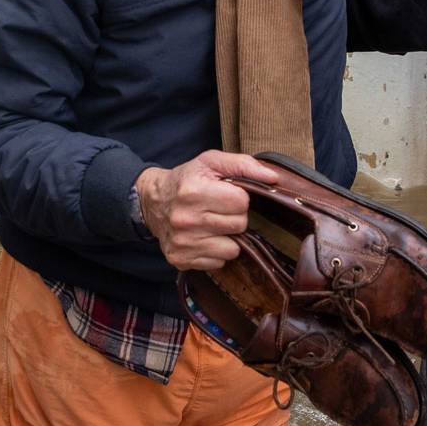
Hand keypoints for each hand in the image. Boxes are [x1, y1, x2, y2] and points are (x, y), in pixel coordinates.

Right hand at [135, 151, 281, 271]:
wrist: (153, 202)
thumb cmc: (187, 180)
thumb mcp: (211, 163)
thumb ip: (244, 165)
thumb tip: (273, 178)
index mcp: (193, 192)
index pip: (241, 202)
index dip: (239, 198)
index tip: (227, 195)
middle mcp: (186, 219)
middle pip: (239, 225)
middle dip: (235, 217)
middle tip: (219, 210)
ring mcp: (183, 243)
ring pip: (232, 249)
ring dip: (228, 238)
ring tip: (212, 225)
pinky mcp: (180, 259)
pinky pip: (218, 263)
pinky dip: (215, 252)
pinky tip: (204, 239)